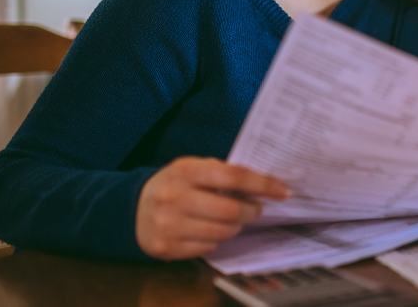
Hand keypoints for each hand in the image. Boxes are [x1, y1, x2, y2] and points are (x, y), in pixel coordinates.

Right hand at [135, 156, 289, 259]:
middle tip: (256, 208)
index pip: (234, 177)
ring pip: (222, 232)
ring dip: (236, 226)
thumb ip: (223, 173)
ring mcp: (169, 225)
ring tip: (234, 218)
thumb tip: (264, 183)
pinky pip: (208, 248)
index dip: (263, 185)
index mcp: (185, 171)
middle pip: (231, 211)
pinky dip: (217, 239)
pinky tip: (211, 229)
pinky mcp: (167, 247)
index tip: (283, 191)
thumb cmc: (175, 185)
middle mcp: (175, 197)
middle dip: (252, 211)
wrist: (133, 208)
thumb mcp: (194, 169)